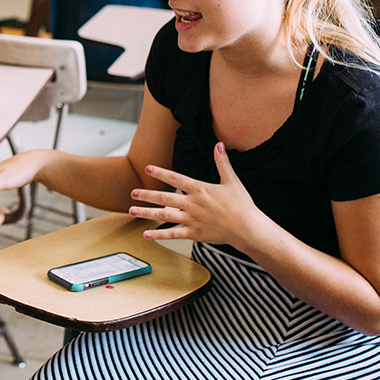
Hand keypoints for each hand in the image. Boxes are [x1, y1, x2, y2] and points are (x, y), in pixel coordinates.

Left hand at [131, 142, 263, 248]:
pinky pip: (173, 234)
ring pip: (164, 216)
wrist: (247, 228)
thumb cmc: (242, 205)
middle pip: (164, 197)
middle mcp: (192, 204)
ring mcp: (192, 220)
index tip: (147, 168)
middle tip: (132, 192)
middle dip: (146, 194)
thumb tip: (219, 144)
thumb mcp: (232, 181)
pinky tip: (146, 235)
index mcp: (200, 190)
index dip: (160, 172)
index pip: (176, 178)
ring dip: (146, 213)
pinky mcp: (194, 233)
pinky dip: (159, 235)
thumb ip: (222, 163)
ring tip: (131, 211)